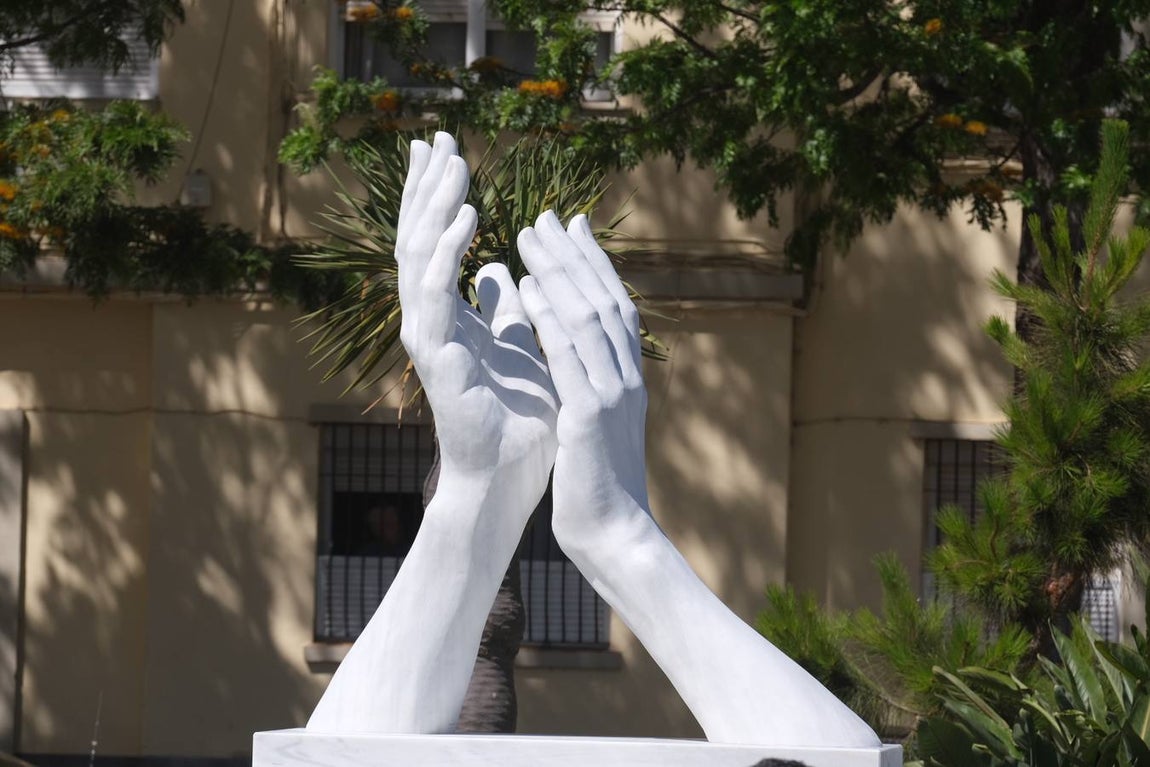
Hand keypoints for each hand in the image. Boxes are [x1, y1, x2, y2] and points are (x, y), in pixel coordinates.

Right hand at [396, 133, 557, 525]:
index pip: (436, 243)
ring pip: (419, 258)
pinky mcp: (436, 357)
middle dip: (427, 186)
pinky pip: (436, 295)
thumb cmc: (516, 417)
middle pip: (418, 239)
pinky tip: (468, 218)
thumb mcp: (518, 344)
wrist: (510, 476)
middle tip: (436, 137)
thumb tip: (496, 267)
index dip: (439, 196)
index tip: (446, 149)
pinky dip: (447, 253)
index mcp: (451, 316)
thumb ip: (504, 306)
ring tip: (454, 162)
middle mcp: (431, 321)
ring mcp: (428, 338)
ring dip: (436, 206)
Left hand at [516, 210, 648, 554]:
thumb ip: (587, 385)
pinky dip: (548, 317)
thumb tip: (574, 357)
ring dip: (558, 272)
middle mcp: (626, 378)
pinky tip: (526, 289)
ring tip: (530, 236)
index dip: (592, 264)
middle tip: (546, 216)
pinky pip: (568, 357)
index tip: (570, 228)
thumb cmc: (599, 483)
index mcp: (626, 379)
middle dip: (574, 255)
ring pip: (588, 318)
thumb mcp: (594, 423)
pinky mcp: (589, 418)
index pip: (613, 307)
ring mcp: (612, 395)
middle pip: (604, 300)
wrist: (615, 534)